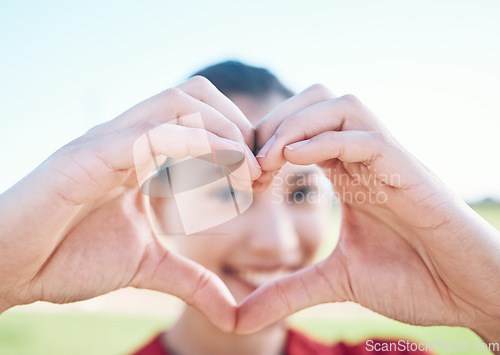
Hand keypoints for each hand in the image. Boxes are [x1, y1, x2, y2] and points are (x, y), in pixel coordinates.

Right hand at [0, 76, 259, 331]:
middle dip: (237, 127)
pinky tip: (215, 174)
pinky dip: (191, 145)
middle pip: (194, 94)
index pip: (201, 117)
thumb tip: (233, 313)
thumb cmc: (68, 258)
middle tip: (257, 173)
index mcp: (141, 154)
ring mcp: (106, 141)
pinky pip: (147, 134)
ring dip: (221, 131)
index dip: (239, 141)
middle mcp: (126, 138)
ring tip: (242, 173)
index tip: (261, 179)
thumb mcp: (147, 268)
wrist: (9, 269)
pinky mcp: (86, 157)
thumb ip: (192, 281)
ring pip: (175, 103)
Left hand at [236, 85, 499, 332]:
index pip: (299, 129)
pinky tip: (295, 161)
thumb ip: (289, 290)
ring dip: (296, 124)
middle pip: (315, 100)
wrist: (469, 295)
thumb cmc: (413, 279)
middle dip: (274, 123)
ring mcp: (388, 161)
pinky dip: (327, 140)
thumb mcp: (336, 281)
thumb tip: (240, 317)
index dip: (264, 144)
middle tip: (251, 166)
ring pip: (340, 105)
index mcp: (347, 173)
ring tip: (270, 162)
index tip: (244, 178)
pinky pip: (366, 137)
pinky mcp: (409, 172)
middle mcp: (365, 158)